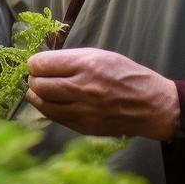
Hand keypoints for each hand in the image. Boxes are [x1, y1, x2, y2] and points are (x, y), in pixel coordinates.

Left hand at [25, 48, 180, 141]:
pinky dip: (48, 109)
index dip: (34, 63)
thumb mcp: (100, 55)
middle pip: (39, 85)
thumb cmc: (126, 75)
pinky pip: (55, 118)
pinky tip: (51, 102)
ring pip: (43, 104)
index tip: (36, 64)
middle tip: (36, 77)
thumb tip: (42, 63)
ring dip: (36, 95)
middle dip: (33, 79)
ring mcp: (84, 111)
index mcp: (87, 65)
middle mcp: (84, 89)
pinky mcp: (85, 128)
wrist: (152, 105)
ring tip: (38, 90)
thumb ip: (70, 59)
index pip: (42, 64)